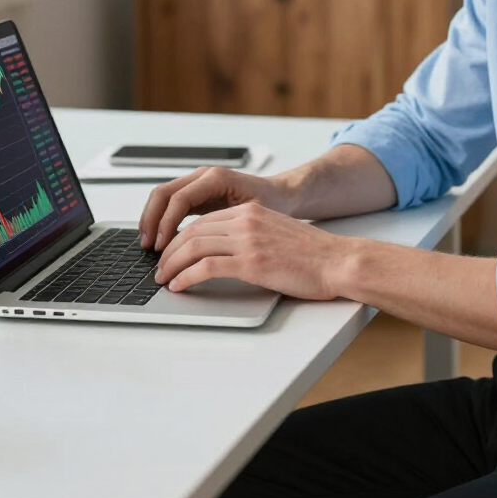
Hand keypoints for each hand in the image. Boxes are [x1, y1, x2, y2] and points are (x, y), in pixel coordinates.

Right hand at [138, 165, 292, 250]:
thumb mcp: (252, 215)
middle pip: (163, 193)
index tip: (162, 245)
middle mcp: (204, 176)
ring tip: (149, 245)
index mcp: (216, 178)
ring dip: (152, 219)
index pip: (179, 199)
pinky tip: (160, 239)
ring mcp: (199, 182)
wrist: (283, 194)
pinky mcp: (197, 193)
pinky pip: (170, 203)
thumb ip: (228, 225)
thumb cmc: (272, 204)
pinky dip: (161, 219)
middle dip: (151, 220)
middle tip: (148, 246)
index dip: (166, 223)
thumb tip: (204, 243)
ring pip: (162, 196)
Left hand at [153, 202, 350, 298]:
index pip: (203, 220)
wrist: (337, 261)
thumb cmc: (312, 255)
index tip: (170, 252)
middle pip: (193, 231)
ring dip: (172, 264)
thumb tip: (223, 253)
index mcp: (251, 211)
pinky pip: (206, 266)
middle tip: (160, 268)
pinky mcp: (251, 262)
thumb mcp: (275, 233)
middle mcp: (246, 220)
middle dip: (170, 251)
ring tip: (164, 279)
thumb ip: (250, 235)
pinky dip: (187, 277)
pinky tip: (180, 285)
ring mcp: (248, 240)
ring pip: (194, 246)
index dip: (180, 237)